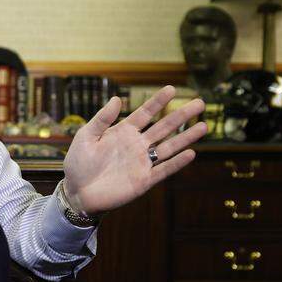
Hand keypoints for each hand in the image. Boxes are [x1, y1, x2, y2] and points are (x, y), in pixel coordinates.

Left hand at [62, 87, 207, 215]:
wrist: (77, 192)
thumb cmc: (78, 164)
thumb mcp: (85, 137)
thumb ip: (102, 119)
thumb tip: (116, 98)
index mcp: (123, 132)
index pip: (145, 113)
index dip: (158, 101)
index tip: (172, 89)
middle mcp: (136, 145)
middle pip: (164, 127)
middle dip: (181, 115)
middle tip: (200, 103)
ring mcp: (142, 162)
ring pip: (169, 147)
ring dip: (186, 137)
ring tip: (204, 126)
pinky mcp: (143, 180)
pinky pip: (163, 170)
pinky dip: (177, 163)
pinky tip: (191, 153)